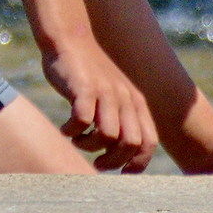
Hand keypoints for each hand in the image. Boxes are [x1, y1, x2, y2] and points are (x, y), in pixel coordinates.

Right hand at [43, 38, 156, 171]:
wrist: (70, 37)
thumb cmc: (89, 71)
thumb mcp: (114, 94)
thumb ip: (121, 118)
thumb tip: (119, 153)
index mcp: (135, 102)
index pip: (148, 142)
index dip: (137, 164)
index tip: (121, 175)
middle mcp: (124, 98)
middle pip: (130, 143)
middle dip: (112, 161)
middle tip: (95, 163)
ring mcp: (105, 92)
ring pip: (108, 135)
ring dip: (89, 146)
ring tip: (77, 139)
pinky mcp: (84, 88)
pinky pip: (82, 120)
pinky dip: (72, 132)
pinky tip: (64, 129)